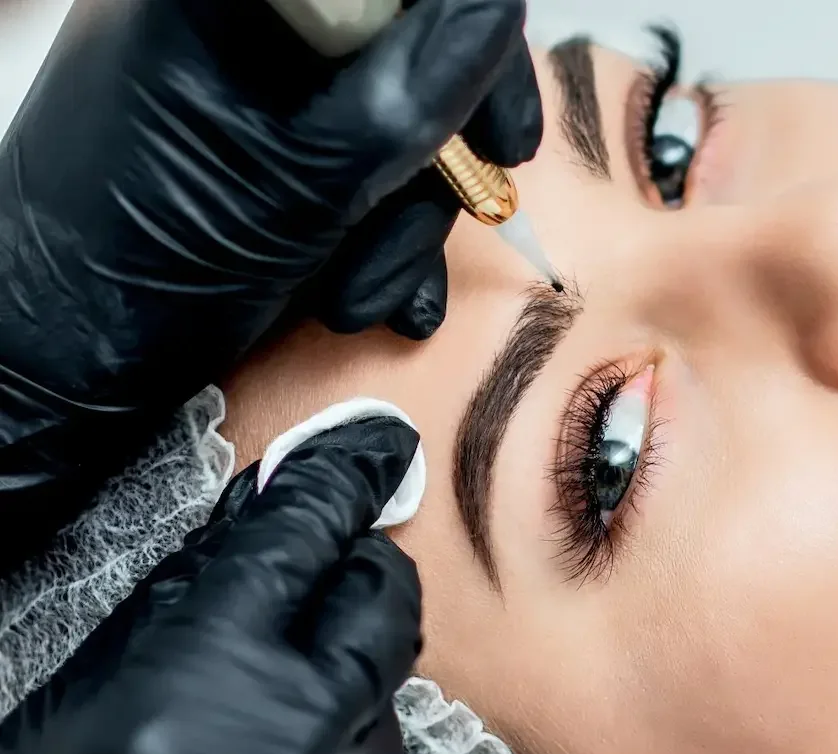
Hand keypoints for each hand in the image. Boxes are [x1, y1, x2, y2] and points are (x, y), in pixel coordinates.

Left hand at [0, 0, 538, 562]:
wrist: (61, 361)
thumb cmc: (142, 269)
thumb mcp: (304, 184)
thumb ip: (408, 94)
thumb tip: (494, 12)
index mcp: (227, 1)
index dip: (472, 48)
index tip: (504, 134)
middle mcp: (237, 21)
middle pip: (406, 48)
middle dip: (439, 156)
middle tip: (469, 211)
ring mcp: (244, 80)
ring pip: (390, 115)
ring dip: (404, 218)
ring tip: (364, 292)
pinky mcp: (252, 135)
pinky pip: (354, 155)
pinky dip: (379, 224)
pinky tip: (371, 289)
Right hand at [0, 417, 423, 753]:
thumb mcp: (83, 699)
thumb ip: (185, 599)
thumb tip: (266, 514)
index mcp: (201, 693)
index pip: (300, 545)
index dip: (334, 486)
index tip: (368, 449)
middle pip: (381, 610)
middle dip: (357, 575)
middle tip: (322, 568)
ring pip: (387, 699)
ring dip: (340, 685)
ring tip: (257, 716)